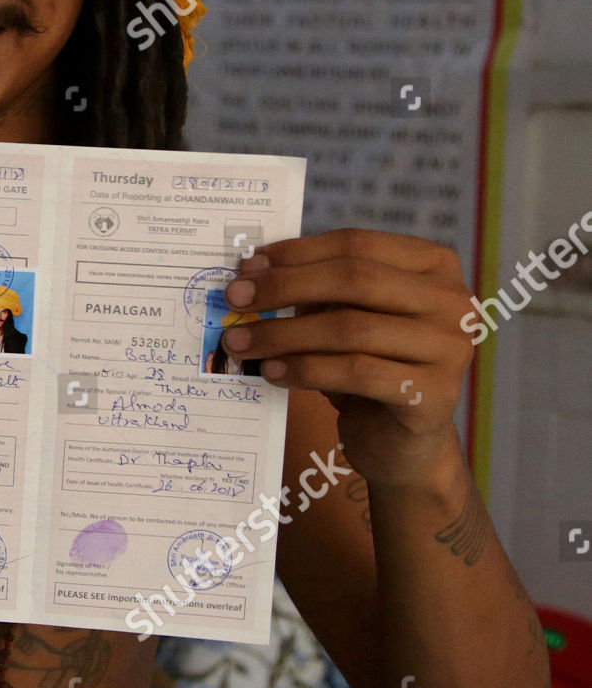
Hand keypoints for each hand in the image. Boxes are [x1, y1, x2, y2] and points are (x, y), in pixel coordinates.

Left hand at [221, 228, 474, 486]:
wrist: (404, 443)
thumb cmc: (369, 366)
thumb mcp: (345, 317)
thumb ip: (315, 290)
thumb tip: (251, 274)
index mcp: (434, 265)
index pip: (356, 244)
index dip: (296, 253)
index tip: (246, 267)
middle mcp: (452, 301)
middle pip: (354, 279)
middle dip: (284, 287)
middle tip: (234, 299)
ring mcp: (450, 348)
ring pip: (351, 328)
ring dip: (284, 334)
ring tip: (241, 342)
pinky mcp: (434, 394)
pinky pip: (355, 372)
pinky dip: (305, 369)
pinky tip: (271, 372)